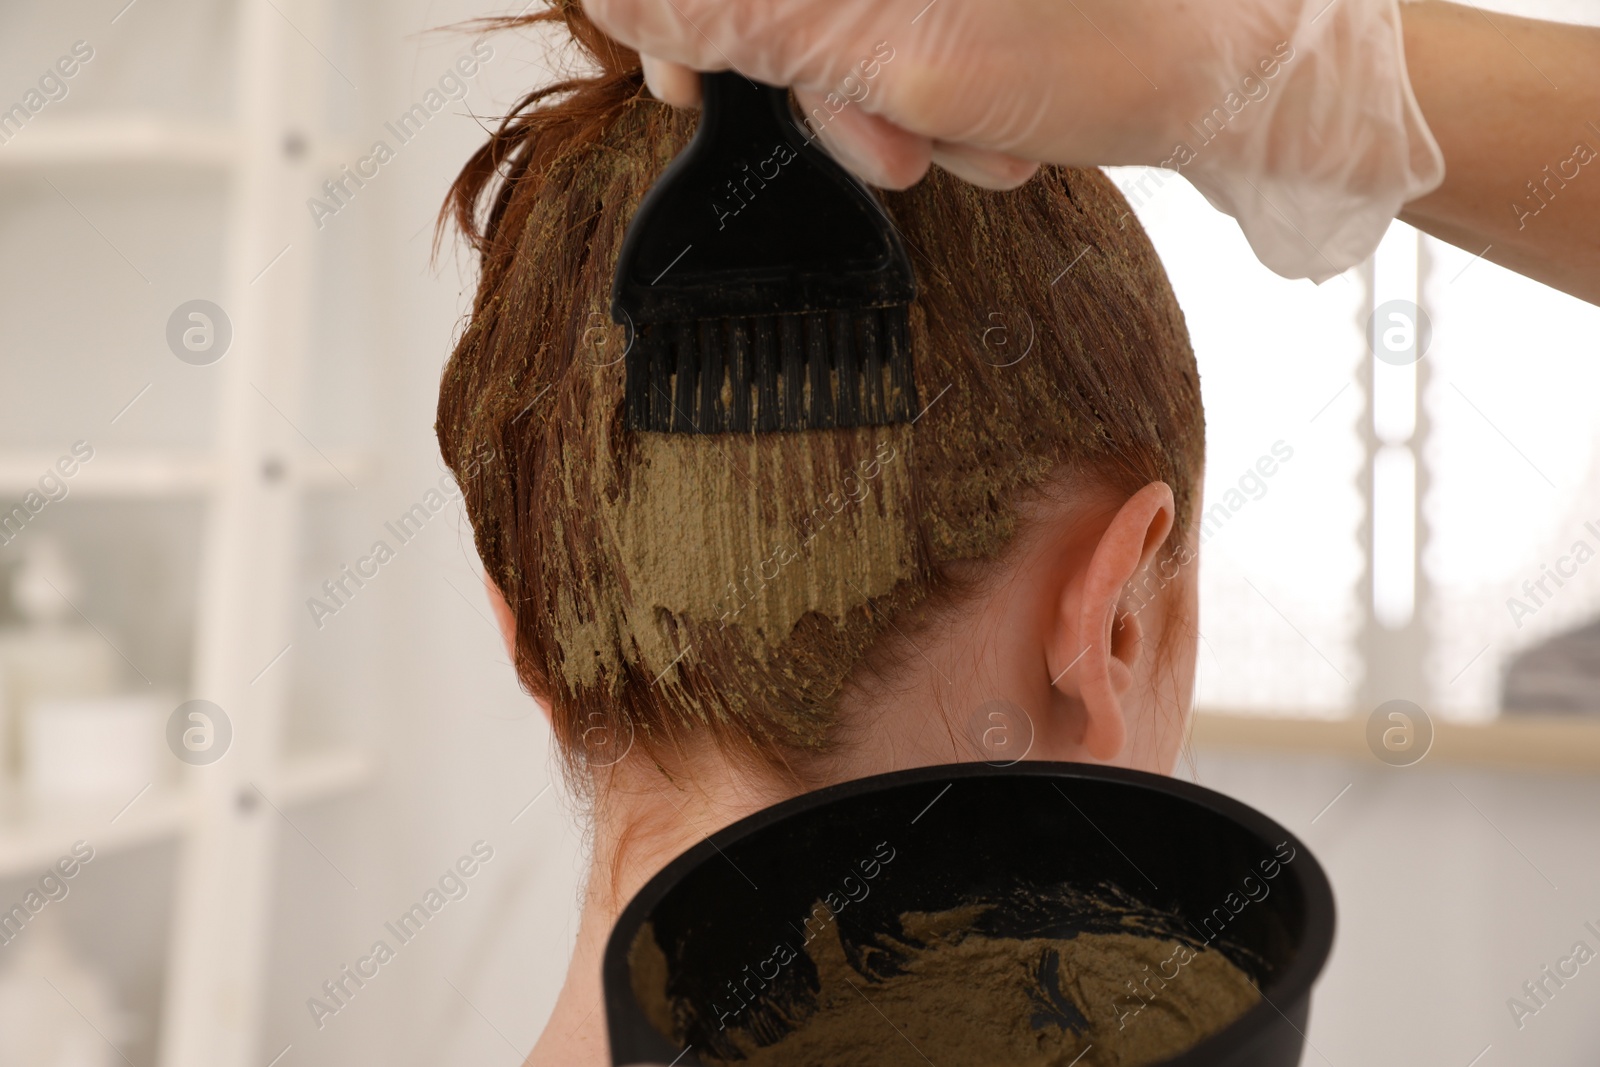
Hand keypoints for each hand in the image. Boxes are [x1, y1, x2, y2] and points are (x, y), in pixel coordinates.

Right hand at [582, 0, 1445, 281]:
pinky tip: (989, 132)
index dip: (679, 13)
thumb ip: (752, 18)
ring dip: (882, 106)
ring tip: (962, 148)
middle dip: (821, 83)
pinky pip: (895, 33)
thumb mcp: (902, 52)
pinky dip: (924, 93)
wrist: (1252, 74)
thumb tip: (626, 0)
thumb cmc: (1110, 45)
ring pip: (836, 24)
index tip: (691, 82)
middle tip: (886, 146)